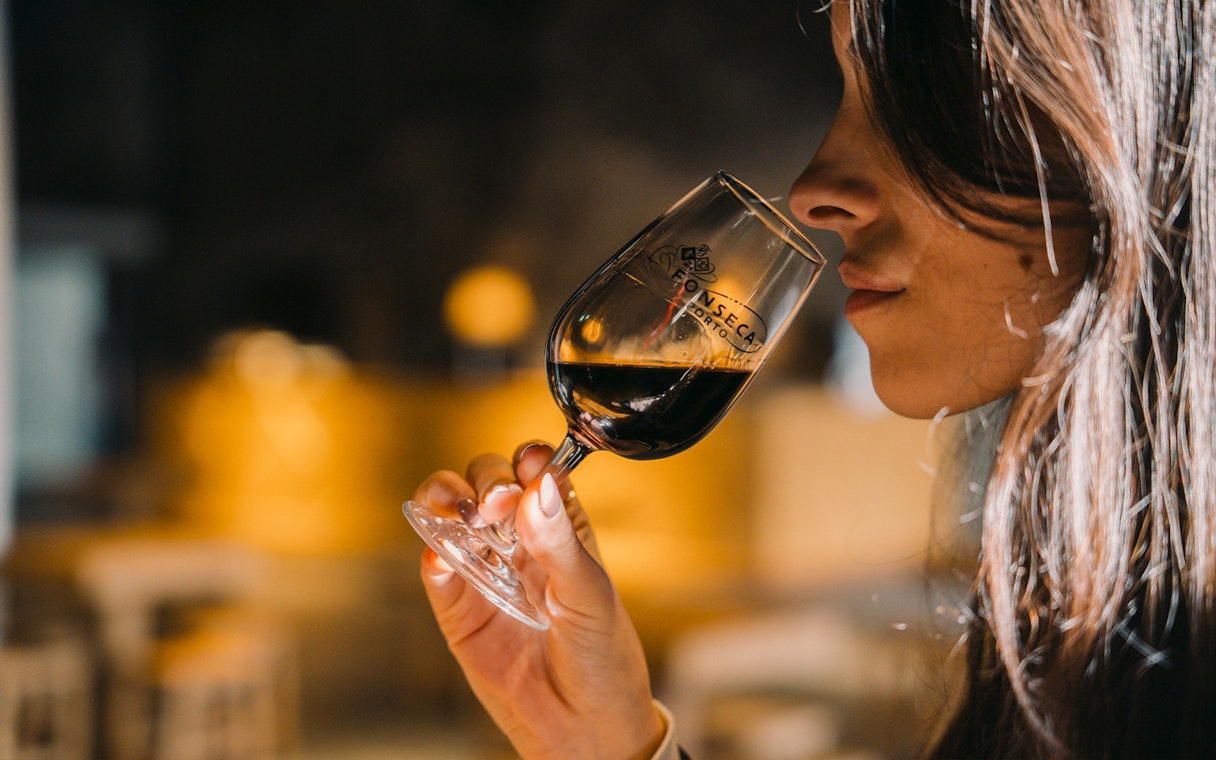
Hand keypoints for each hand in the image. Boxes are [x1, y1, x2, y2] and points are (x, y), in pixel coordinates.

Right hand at [414, 441, 664, 759]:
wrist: (582, 726)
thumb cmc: (601, 657)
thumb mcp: (590, 594)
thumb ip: (560, 542)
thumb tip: (536, 489)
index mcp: (561, 528)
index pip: (536, 472)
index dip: (528, 461)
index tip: (528, 465)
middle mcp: (520, 541)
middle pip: (486, 482)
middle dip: (486, 480)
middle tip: (495, 502)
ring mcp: (485, 570)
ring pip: (451, 513)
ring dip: (447, 500)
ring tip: (461, 514)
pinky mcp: (458, 606)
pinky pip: (435, 568)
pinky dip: (432, 554)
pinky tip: (443, 559)